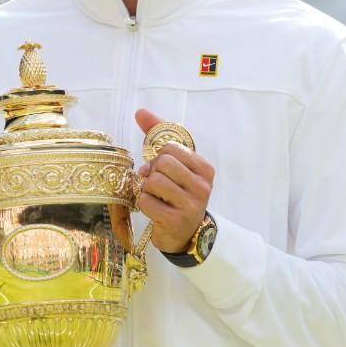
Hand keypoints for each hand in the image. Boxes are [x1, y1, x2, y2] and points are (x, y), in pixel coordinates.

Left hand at [134, 109, 214, 252]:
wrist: (185, 234)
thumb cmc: (178, 194)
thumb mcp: (176, 166)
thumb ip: (159, 136)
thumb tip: (140, 112)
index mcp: (205, 169)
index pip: (170, 147)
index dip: (158, 157)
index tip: (162, 170)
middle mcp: (202, 186)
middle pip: (162, 163)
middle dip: (152, 173)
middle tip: (156, 185)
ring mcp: (191, 205)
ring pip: (153, 181)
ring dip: (146, 189)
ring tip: (155, 197)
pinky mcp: (175, 221)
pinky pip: (145, 200)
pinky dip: (142, 203)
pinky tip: (153, 209)